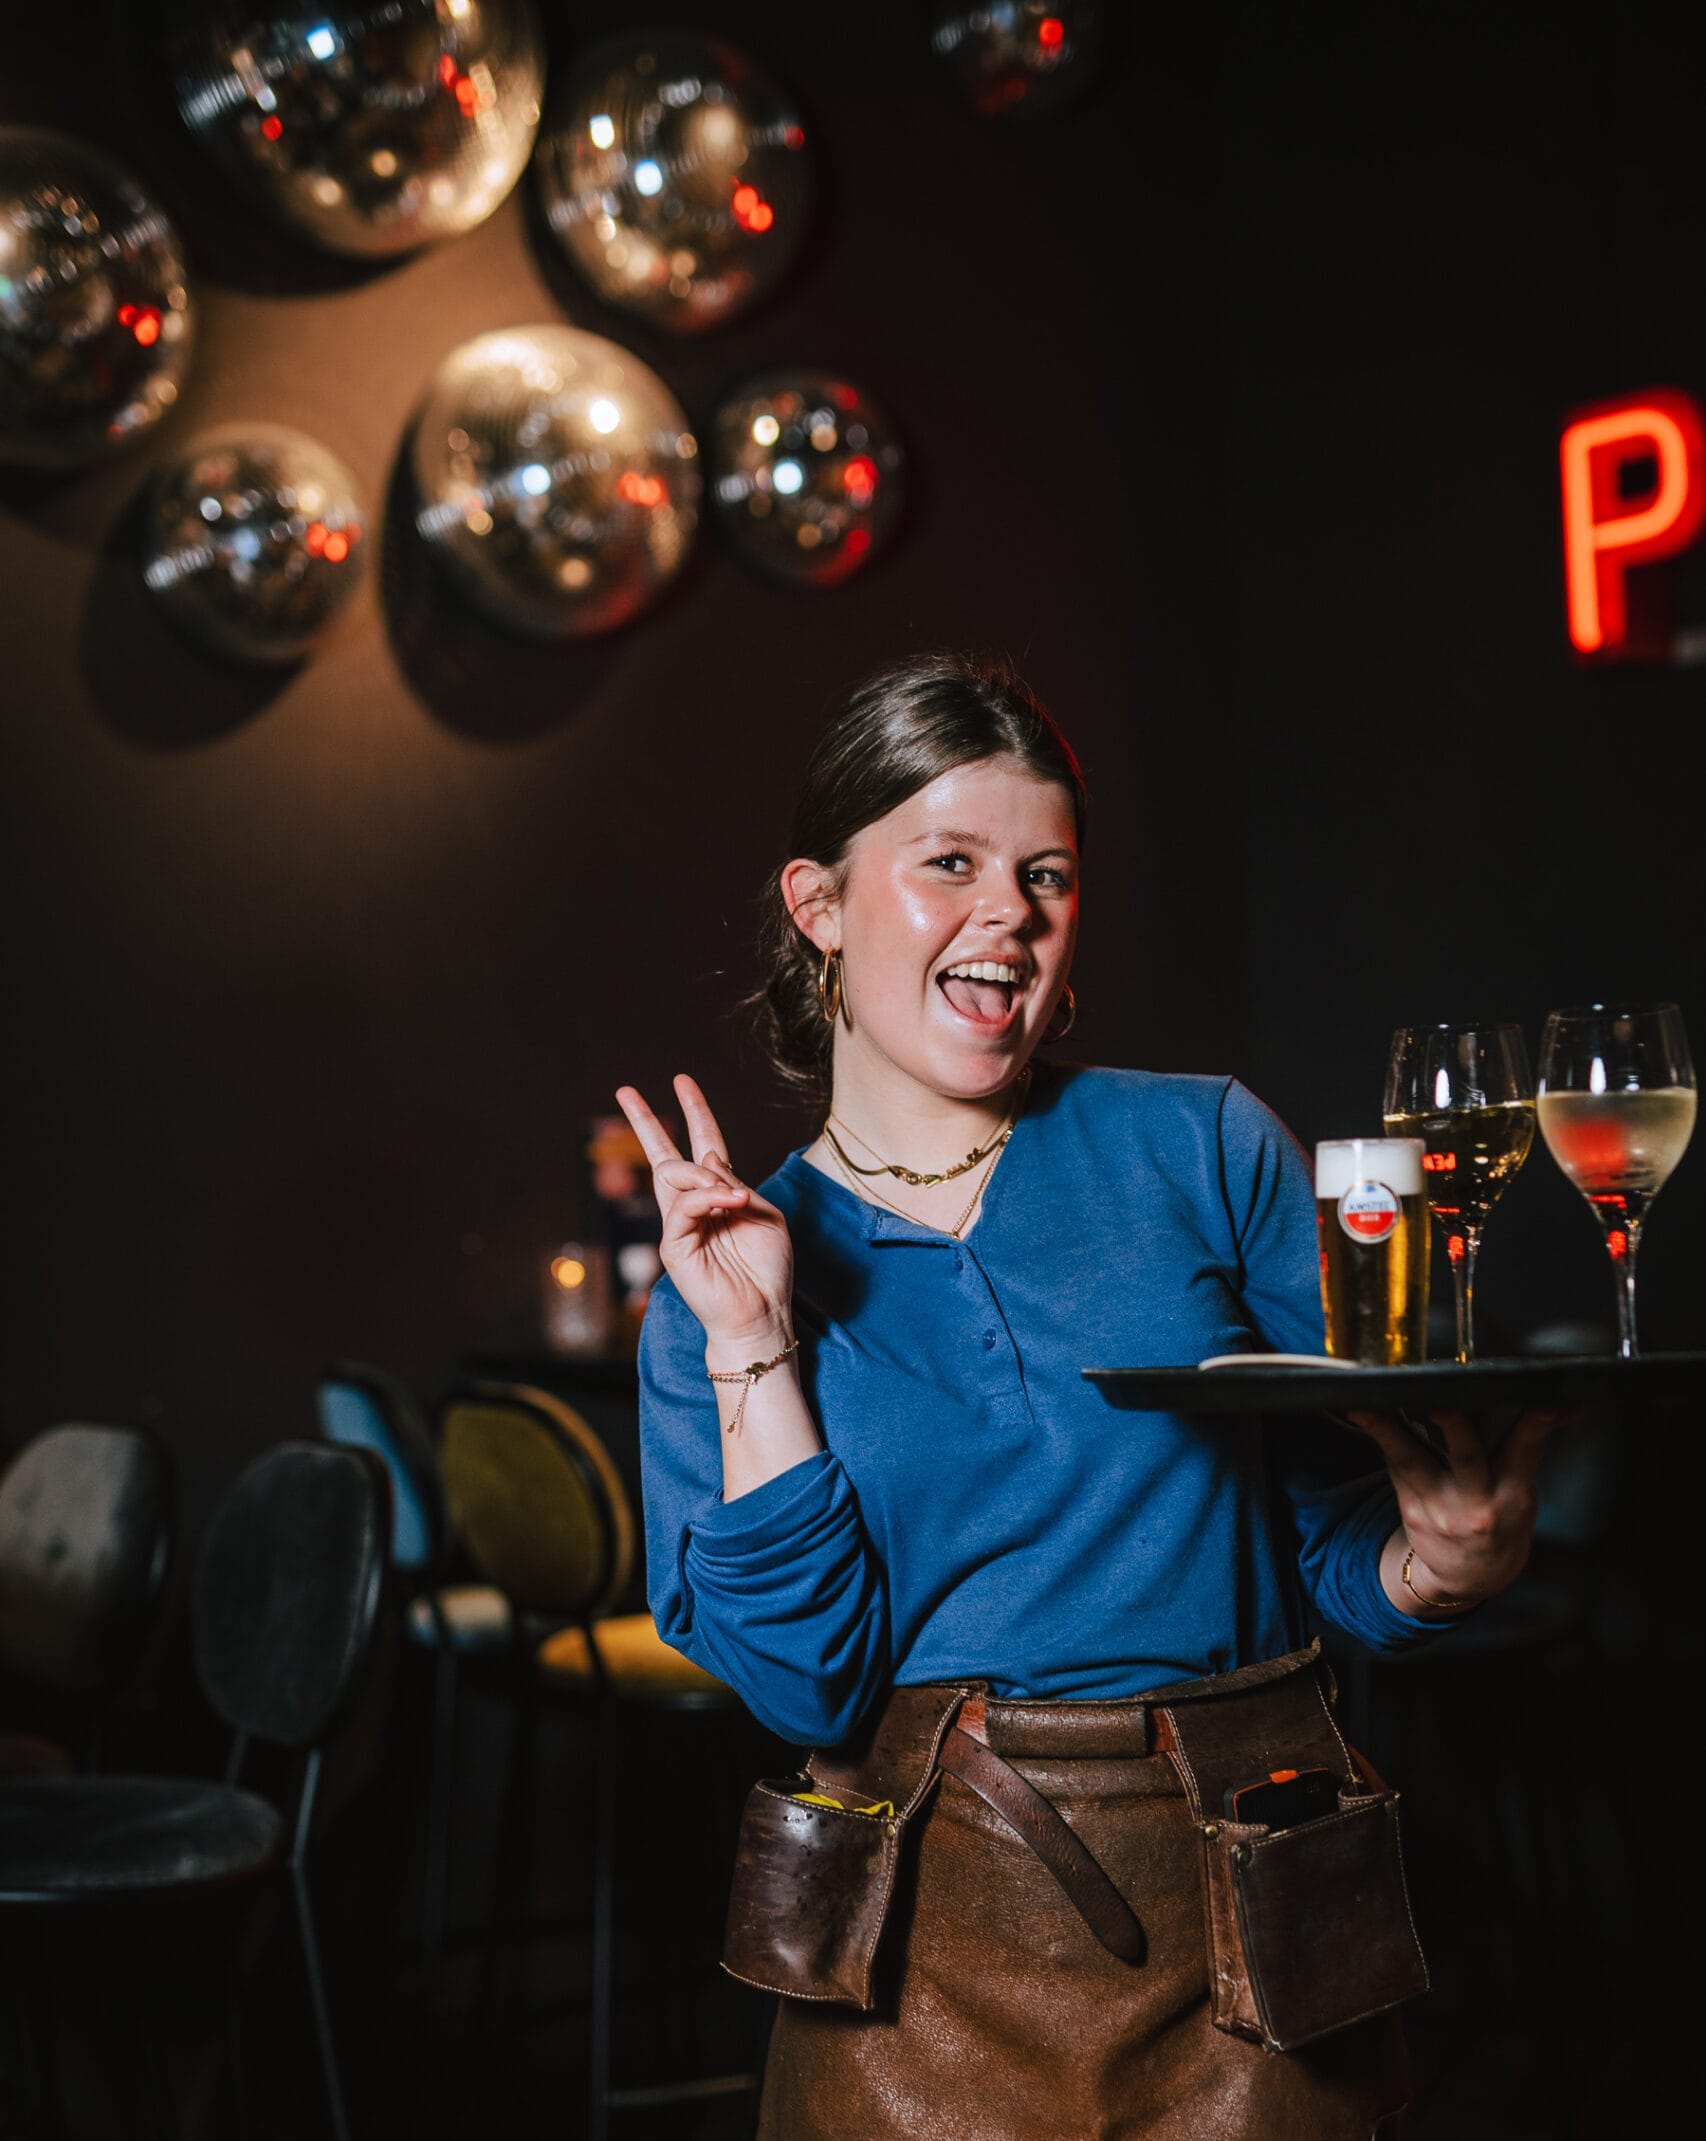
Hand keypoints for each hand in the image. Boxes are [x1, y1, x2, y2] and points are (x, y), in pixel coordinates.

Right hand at [614, 1075, 794, 1353]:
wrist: (761, 1312)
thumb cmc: (767, 1269)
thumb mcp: (764, 1214)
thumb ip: (737, 1183)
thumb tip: (706, 1157)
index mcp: (720, 1194)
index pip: (703, 1144)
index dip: (695, 1112)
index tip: (681, 1082)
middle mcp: (694, 1205)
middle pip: (664, 1153)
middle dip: (644, 1120)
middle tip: (624, 1090)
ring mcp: (680, 1224)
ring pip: (674, 1174)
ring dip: (706, 1176)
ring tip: (734, 1198)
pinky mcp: (673, 1245)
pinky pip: (683, 1206)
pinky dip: (708, 1197)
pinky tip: (729, 1202)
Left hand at [1345, 1404, 1575, 1612]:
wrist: (1471, 1578)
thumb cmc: (1502, 1523)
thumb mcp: (1524, 1493)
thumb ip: (1529, 1447)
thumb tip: (1562, 1404)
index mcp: (1513, 1497)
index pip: (1526, 1454)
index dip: (1537, 1426)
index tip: (1545, 1403)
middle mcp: (1477, 1504)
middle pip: (1466, 1459)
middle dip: (1455, 1429)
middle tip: (1441, 1404)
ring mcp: (1441, 1509)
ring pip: (1413, 1463)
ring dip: (1388, 1433)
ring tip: (1365, 1408)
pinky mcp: (1412, 1511)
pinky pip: (1395, 1468)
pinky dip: (1383, 1440)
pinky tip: (1365, 1415)